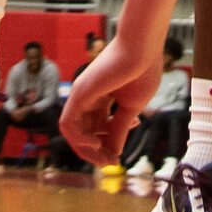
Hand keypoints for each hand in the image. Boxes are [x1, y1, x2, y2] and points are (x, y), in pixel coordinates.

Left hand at [60, 34, 158, 166]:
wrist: (143, 48)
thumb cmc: (142, 70)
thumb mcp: (132, 107)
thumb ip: (120, 129)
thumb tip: (114, 153)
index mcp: (102, 98)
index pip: (97, 128)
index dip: (108, 144)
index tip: (120, 153)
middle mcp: (88, 96)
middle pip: (83, 131)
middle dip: (96, 151)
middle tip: (110, 163)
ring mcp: (81, 94)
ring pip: (72, 131)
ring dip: (85, 151)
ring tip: (104, 159)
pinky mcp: (79, 93)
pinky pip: (68, 124)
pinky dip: (78, 140)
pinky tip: (96, 144)